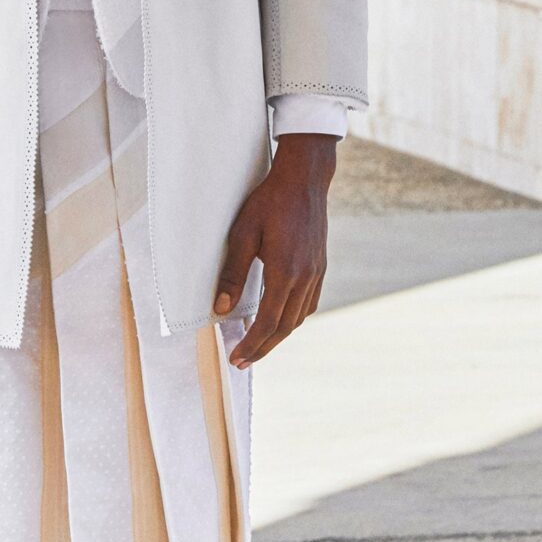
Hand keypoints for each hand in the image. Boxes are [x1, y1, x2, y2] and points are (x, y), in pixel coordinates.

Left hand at [213, 134, 335, 368]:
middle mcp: (305, 278)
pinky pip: (309, 304)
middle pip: (284, 327)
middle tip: (242, 361)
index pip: (267, 322)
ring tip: (257, 344)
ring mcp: (316, 273)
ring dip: (277, 335)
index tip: (236, 359)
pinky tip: (281, 319)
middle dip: (262, 348)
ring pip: (298, 318)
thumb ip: (232, 274)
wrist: (304, 180)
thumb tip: (221, 308)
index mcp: (285, 273)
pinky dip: (293, 318)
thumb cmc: (269, 202)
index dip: (251, 345)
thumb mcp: (242, 234)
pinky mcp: (320, 266)